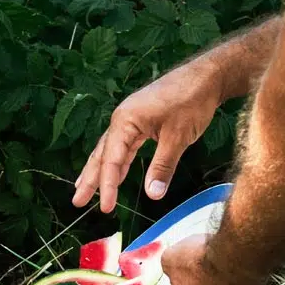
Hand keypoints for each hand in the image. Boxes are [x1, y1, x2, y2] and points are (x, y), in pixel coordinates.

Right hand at [72, 61, 222, 212]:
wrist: (207, 76)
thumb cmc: (191, 101)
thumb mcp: (178, 137)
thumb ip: (163, 166)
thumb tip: (153, 195)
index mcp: (126, 120)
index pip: (111, 159)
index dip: (108, 186)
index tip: (107, 209)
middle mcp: (123, 118)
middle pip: (102, 154)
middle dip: (90, 179)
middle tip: (77, 202)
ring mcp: (132, 119)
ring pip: (111, 150)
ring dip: (100, 171)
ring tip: (85, 189)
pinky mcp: (142, 120)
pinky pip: (125, 145)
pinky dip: (118, 161)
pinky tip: (115, 175)